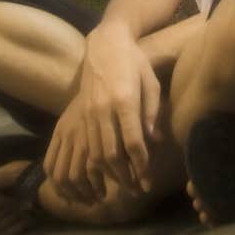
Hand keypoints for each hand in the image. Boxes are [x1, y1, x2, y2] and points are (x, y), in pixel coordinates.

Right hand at [45, 26, 162, 202]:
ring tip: (124, 186)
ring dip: (109, 175)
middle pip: (111, 154)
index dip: (141, 165)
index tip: (148, 182)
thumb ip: (152, 111)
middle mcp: (102, 109)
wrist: (104, 44)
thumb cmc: (134, 61)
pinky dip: (94, 164)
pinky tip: (106, 173)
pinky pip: (84, 147)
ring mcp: (88, 113)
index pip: (133, 142)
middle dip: (125, 177)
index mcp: (123, 100)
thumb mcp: (150, 81)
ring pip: (94, 154)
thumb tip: (155, 141)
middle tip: (138, 190)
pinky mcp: (79, 115)